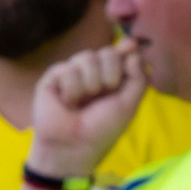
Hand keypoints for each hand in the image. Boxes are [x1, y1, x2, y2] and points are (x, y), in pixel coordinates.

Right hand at [29, 40, 148, 179]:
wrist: (73, 144)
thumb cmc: (103, 129)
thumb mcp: (128, 105)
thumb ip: (137, 79)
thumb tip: (136, 52)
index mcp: (112, 80)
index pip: (120, 55)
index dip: (126, 48)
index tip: (132, 44)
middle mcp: (93, 74)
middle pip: (106, 52)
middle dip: (111, 72)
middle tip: (106, 92)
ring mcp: (73, 73)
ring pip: (87, 57)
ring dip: (91, 82)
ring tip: (84, 102)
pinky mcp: (53, 76)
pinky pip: (68, 68)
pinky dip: (72, 89)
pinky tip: (67, 102)